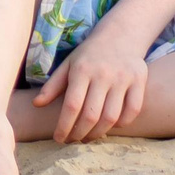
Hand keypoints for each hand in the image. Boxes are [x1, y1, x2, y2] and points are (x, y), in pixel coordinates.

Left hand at [32, 28, 147, 142]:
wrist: (120, 34)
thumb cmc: (89, 54)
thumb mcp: (68, 64)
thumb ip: (52, 85)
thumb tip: (36, 104)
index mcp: (81, 70)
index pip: (72, 105)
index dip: (64, 126)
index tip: (59, 138)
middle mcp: (103, 74)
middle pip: (91, 114)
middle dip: (80, 133)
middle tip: (73, 141)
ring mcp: (123, 77)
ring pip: (111, 116)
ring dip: (98, 133)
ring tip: (88, 137)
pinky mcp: (139, 80)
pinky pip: (132, 110)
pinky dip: (121, 123)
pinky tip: (110, 125)